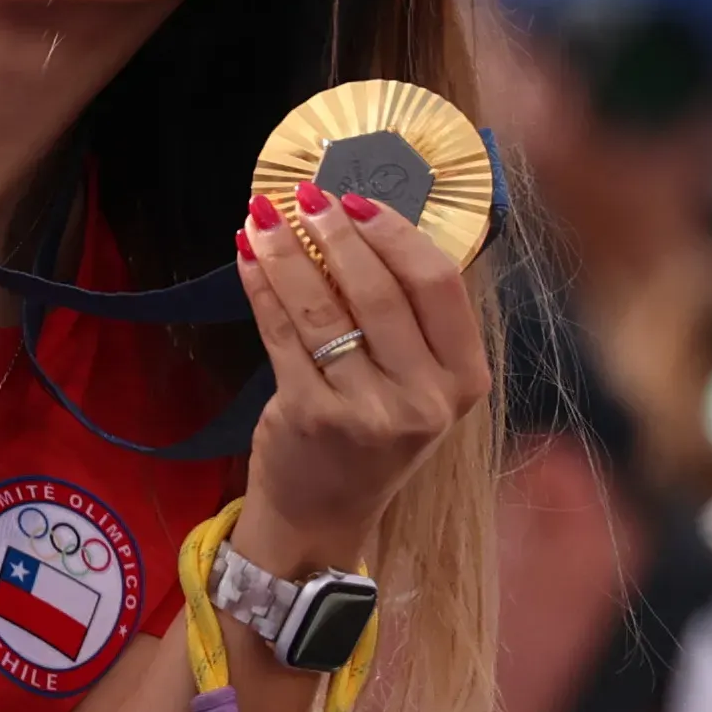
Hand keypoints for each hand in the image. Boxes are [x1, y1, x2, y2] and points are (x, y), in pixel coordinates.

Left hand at [232, 182, 489, 579]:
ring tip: (263, 215)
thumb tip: (362, 224)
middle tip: (306, 196)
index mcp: (462, 380)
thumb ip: (406, 320)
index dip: (396, 234)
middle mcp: (424, 398)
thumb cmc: (370, 438)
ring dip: (288, 253)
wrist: (323, 516)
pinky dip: (262, 288)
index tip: (359, 200)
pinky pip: (282, 334)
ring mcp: (367, 411)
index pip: (438, 285)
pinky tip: (248, 256)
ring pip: (324, 308)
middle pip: (380, 290)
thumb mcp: (413, 386)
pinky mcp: (311, 416)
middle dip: (336, 234)